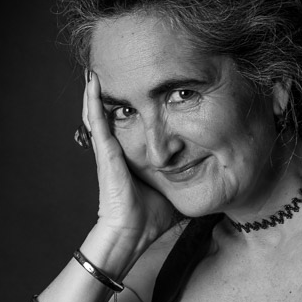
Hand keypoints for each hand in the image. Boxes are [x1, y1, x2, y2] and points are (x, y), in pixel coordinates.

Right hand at [80, 71, 175, 243]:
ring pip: (98, 113)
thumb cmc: (148, 219)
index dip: (129, 110)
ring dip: (95, 92)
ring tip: (95, 67)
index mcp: (128, 159)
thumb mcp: (172, 192)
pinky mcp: (104, 153)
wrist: (131, 234)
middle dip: (109, 94)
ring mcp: (107, 151)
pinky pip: (97, 120)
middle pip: (109, 116)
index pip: (128, 128)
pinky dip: (93, 100)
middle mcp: (114, 152)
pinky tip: (92, 81)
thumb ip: (184, 181)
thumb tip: (209, 180)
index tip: (136, 90)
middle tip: (108, 70)